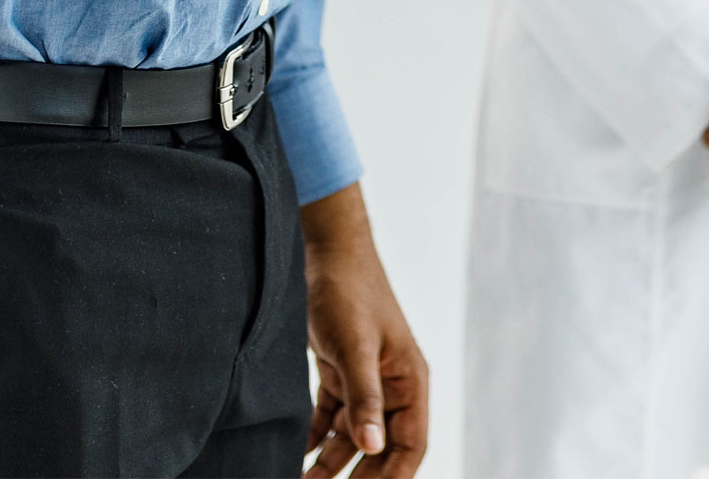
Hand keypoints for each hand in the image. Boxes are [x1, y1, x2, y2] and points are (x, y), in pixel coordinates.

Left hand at [300, 185, 426, 478]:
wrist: (326, 252)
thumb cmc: (350, 292)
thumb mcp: (356, 347)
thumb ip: (365, 398)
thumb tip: (373, 447)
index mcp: (409, 381)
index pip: (410, 445)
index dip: (393, 477)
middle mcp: (391, 386)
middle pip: (380, 448)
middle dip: (358, 477)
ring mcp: (365, 381)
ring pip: (351, 438)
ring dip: (330, 465)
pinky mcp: (339, 373)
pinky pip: (331, 419)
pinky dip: (316, 440)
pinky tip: (298, 457)